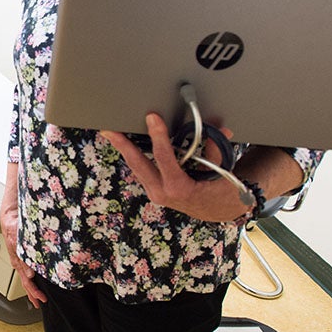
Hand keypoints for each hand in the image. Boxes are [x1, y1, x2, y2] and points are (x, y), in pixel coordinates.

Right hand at [0, 199, 46, 307]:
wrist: (10, 218)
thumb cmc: (14, 228)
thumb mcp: (18, 242)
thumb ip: (24, 258)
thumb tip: (29, 274)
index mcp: (18, 261)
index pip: (26, 282)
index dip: (34, 292)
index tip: (41, 298)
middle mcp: (18, 262)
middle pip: (25, 283)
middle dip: (33, 294)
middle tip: (40, 302)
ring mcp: (19, 260)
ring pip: (25, 279)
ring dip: (30, 289)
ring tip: (36, 297)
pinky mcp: (21, 256)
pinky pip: (24, 271)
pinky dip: (29, 280)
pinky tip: (33, 281)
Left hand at [105, 113, 243, 221]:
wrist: (220, 212)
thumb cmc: (222, 193)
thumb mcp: (222, 170)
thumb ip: (215, 148)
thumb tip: (216, 127)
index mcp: (180, 188)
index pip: (163, 157)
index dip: (157, 135)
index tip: (152, 118)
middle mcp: (163, 192)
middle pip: (138, 164)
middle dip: (122, 145)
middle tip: (109, 129)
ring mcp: (157, 193)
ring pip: (136, 168)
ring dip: (124, 150)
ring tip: (112, 133)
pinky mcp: (155, 190)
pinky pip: (141, 171)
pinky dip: (134, 156)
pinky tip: (126, 144)